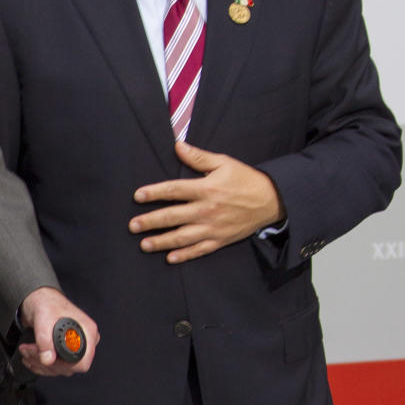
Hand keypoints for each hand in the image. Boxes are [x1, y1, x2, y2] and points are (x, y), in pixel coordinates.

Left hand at [17, 287, 98, 375]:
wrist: (39, 301)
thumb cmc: (46, 304)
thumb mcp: (43, 319)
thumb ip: (45, 339)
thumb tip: (48, 359)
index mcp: (87, 331)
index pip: (82, 361)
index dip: (63, 364)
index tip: (47, 357)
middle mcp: (84, 341)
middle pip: (70, 368)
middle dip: (45, 363)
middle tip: (30, 351)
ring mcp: (75, 348)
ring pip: (60, 369)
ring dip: (40, 364)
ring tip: (27, 351)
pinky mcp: (65, 352)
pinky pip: (55, 368)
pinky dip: (39, 365)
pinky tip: (31, 356)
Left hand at [129, 139, 284, 262]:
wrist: (271, 200)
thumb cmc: (245, 179)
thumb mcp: (223, 163)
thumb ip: (198, 157)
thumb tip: (177, 145)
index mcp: (206, 189)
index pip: (174, 190)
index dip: (154, 193)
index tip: (137, 196)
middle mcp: (207, 210)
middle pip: (173, 216)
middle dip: (151, 222)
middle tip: (132, 226)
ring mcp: (213, 227)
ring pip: (182, 237)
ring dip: (161, 242)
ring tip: (144, 245)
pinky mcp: (220, 240)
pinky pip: (199, 250)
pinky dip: (184, 255)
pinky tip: (170, 258)